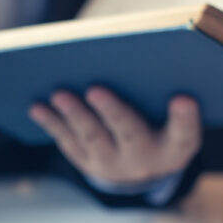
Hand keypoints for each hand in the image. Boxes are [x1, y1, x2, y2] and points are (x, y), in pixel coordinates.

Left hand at [28, 87, 200, 183]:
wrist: (142, 170)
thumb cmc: (163, 125)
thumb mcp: (175, 118)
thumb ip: (168, 94)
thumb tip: (141, 52)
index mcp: (175, 146)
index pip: (185, 134)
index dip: (185, 118)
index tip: (183, 98)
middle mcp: (144, 159)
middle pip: (130, 134)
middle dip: (112, 112)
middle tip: (96, 89)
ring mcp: (112, 164)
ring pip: (92, 138)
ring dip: (74, 115)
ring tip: (59, 94)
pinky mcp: (87, 162)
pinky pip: (68, 141)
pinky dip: (52, 123)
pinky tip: (37, 106)